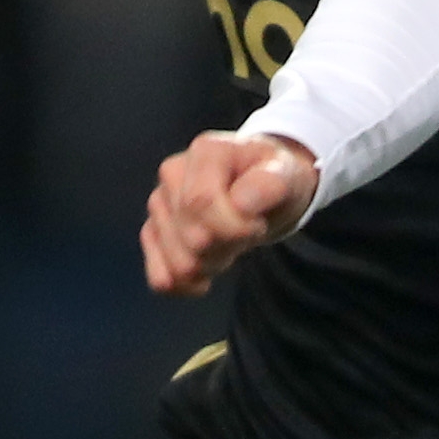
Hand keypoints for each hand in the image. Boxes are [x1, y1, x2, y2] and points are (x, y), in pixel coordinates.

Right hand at [143, 130, 317, 294]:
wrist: (261, 192)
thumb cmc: (272, 180)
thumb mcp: (286, 175)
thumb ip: (269, 184)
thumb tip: (241, 204)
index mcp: (205, 152)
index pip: (201, 202)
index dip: (235, 227)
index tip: (257, 225)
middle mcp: (173, 173)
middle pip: (194, 238)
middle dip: (229, 248)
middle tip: (246, 234)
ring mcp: (159, 204)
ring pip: (179, 264)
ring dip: (212, 266)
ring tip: (227, 245)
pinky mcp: (153, 233)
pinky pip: (161, 278)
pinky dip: (186, 286)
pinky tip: (204, 278)